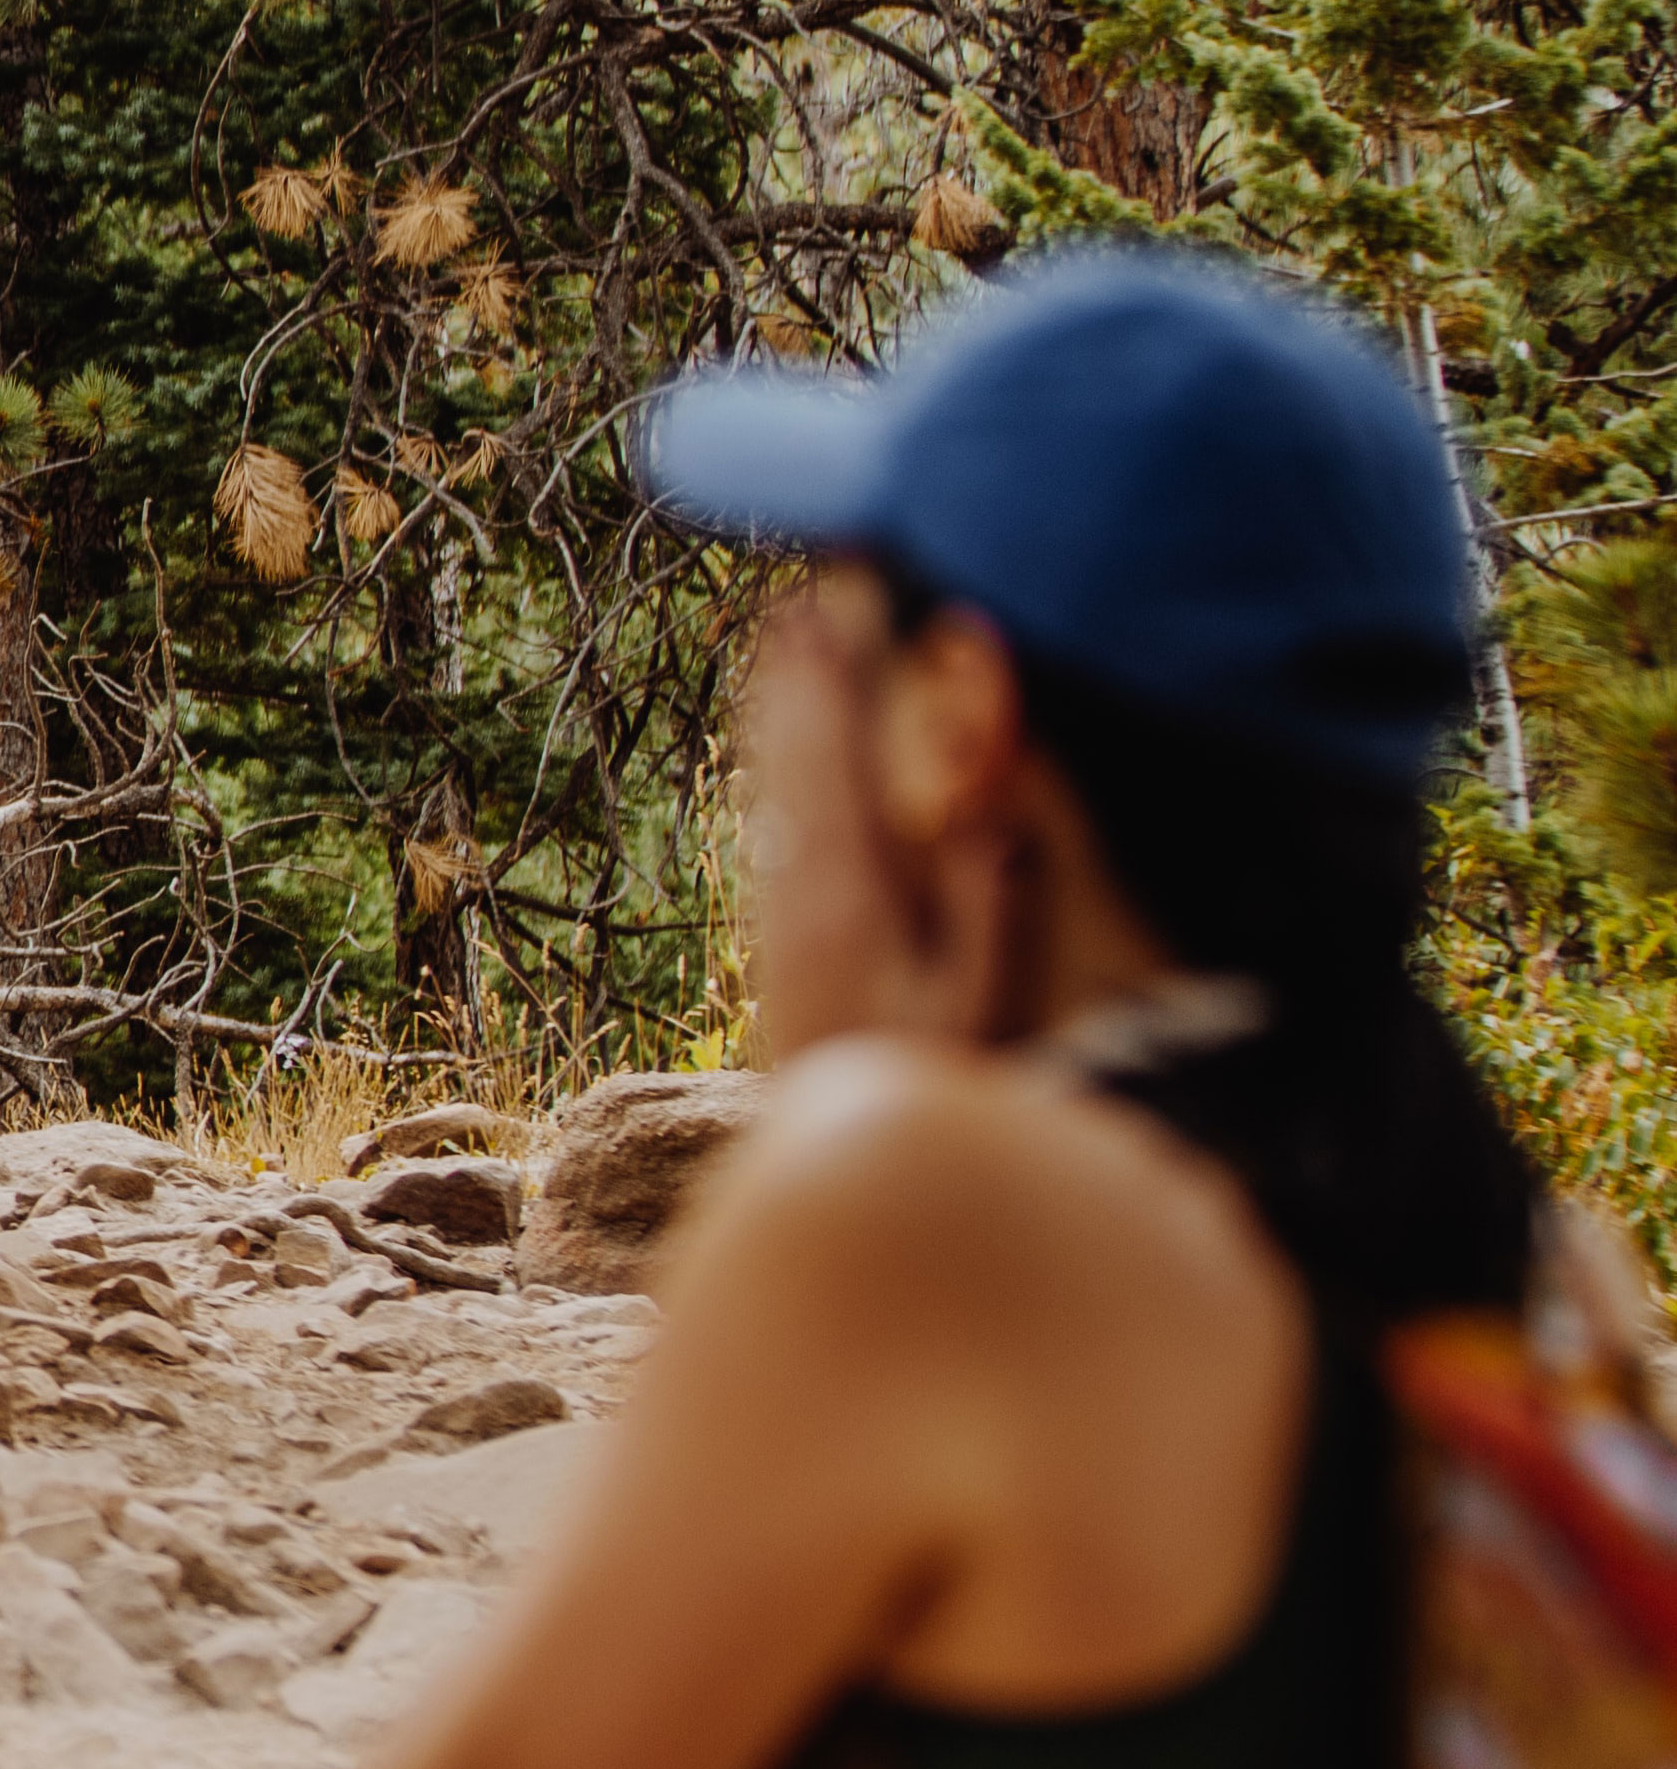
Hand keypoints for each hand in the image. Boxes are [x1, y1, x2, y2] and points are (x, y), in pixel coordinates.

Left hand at [743, 566, 1003, 1049]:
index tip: (819, 608)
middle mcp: (803, 895)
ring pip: (777, 791)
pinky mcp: (787, 945)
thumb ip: (989, 898)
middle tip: (789, 595)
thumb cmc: (940, 1081)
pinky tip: (781, 751)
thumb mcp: (982, 999)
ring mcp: (788, 920)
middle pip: (792, 762)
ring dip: (778, 714)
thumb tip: (992, 800)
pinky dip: (779, 772)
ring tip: (776, 640)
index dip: (827, 684)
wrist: (852, 1174)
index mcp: (849, 895)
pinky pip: (779, 830)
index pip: (833, 763)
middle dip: (795, 678)